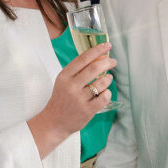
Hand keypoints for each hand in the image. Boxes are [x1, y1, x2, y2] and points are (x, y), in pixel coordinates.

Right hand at [28, 42, 114, 157]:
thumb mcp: (64, 81)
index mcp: (65, 76)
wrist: (54, 122)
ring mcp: (80, 99)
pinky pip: (104, 97)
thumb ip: (79, 70)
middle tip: (113, 61)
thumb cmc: (62, 99)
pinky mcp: (87, 110)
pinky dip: (108, 93)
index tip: (107, 46)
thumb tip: (99, 57)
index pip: (83, 58)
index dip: (97, 50)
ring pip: (101, 83)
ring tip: (108, 78)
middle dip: (107, 62)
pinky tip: (105, 92)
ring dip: (108, 78)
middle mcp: (71, 86)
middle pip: (94, 68)